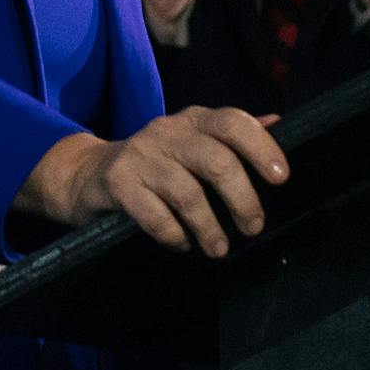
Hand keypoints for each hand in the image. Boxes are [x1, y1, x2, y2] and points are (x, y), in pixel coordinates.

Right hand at [18, 107, 287, 256]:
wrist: (88, 173)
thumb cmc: (156, 163)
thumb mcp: (192, 141)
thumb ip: (231, 135)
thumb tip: (278, 122)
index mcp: (192, 120)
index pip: (232, 122)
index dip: (260, 148)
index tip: (281, 178)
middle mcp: (165, 132)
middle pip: (216, 161)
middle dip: (242, 200)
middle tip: (252, 228)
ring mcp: (139, 156)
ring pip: (187, 194)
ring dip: (209, 228)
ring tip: (218, 248)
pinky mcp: (117, 183)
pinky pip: (155, 216)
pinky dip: (174, 235)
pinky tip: (181, 244)